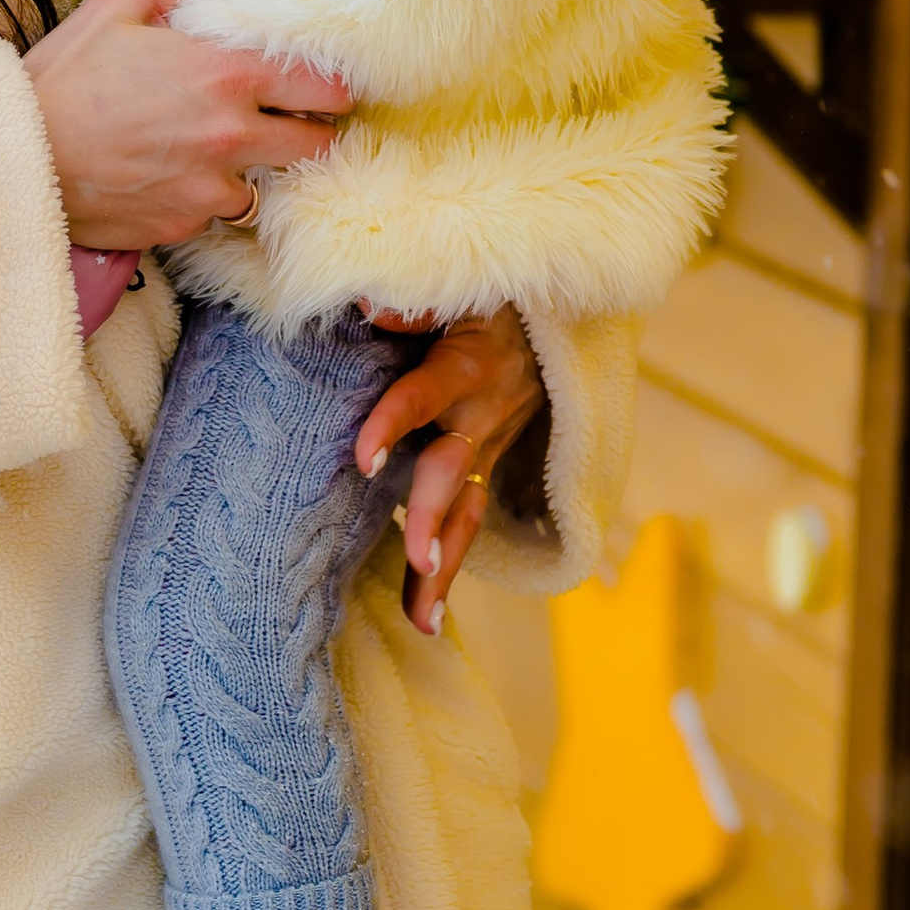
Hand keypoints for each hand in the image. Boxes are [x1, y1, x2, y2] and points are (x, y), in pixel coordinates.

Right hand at [24, 0, 350, 253]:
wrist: (15, 157)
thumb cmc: (64, 77)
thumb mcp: (119, 6)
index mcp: (225, 74)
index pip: (324, 87)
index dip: (331, 85)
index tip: (323, 82)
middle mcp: (231, 136)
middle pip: (317, 143)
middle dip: (310, 129)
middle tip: (288, 116)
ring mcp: (210, 189)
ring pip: (267, 183)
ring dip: (254, 167)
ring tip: (217, 147)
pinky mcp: (184, 226)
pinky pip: (217, 212)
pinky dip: (206, 195)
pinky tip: (173, 173)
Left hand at [354, 304, 544, 637]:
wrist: (547, 321)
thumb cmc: (487, 299)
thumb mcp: (459, 289)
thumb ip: (413, 300)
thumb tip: (367, 300)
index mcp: (462, 367)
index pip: (421, 397)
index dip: (393, 424)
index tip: (362, 459)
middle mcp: (480, 414)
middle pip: (453, 470)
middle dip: (435, 515)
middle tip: (418, 557)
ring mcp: (488, 446)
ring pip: (467, 511)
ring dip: (444, 566)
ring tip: (422, 620)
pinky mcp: (488, 466)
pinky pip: (470, 520)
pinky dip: (449, 568)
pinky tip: (425, 616)